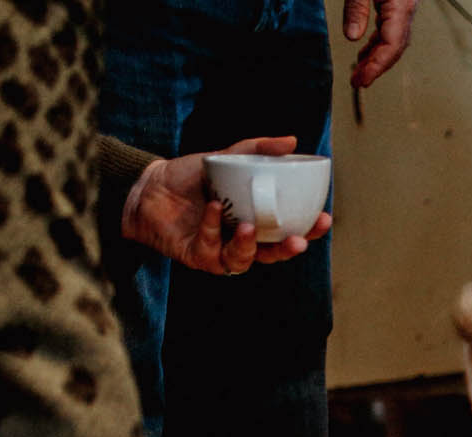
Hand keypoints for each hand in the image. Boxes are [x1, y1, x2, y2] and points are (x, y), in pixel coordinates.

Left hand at [122, 136, 330, 275]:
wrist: (148, 185)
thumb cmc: (190, 176)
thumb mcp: (227, 158)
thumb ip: (258, 150)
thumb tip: (293, 141)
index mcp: (256, 220)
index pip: (289, 230)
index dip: (308, 230)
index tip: (324, 218)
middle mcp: (241, 240)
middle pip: (273, 254)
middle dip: (289, 249)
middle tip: (298, 240)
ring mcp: (220, 251)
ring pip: (245, 260)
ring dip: (251, 247)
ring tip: (250, 227)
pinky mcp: (198, 256)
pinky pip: (212, 249)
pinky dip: (214, 229)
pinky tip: (215, 209)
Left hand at [344, 0, 419, 87]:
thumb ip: (356, 9)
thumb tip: (352, 36)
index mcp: (401, 4)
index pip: (393, 44)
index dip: (378, 66)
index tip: (363, 80)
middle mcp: (406, 8)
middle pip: (395, 47)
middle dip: (376, 68)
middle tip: (358, 82)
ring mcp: (403, 7)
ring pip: (393, 42)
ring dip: (375, 59)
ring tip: (359, 73)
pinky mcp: (397, 4)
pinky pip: (389, 31)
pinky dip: (376, 46)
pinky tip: (365, 55)